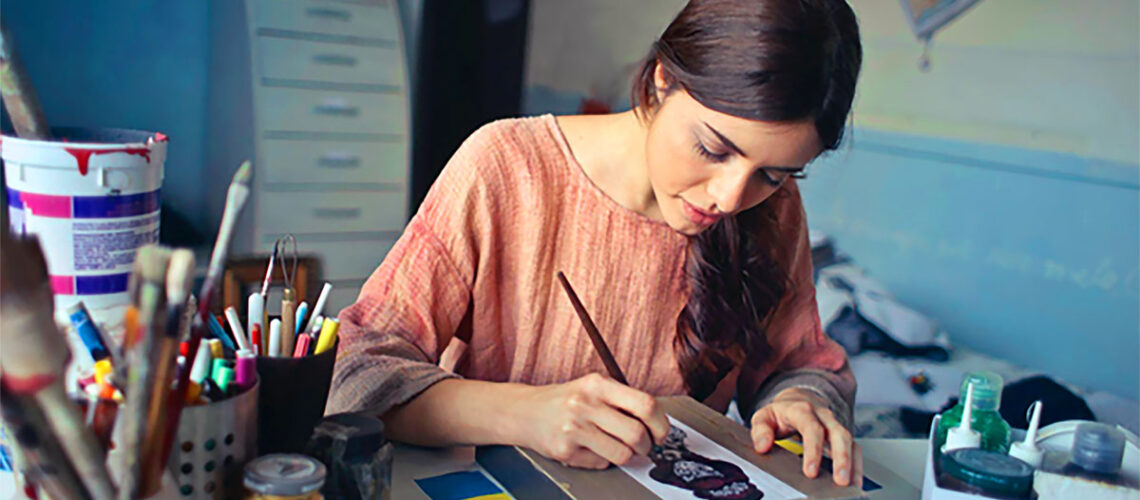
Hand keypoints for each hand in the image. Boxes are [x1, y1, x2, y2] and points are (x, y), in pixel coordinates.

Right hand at [507, 373, 669, 468]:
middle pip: (637, 433)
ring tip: (619, 449)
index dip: (661, 424)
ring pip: (622, 454)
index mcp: (598, 384)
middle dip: (647, 446)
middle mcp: (585, 403)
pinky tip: (592, 449)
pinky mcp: (565, 449)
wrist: (524, 411)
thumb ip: (622, 400)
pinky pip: (601, 463)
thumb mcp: (592, 387)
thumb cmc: (565, 400)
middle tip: (644, 447)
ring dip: (627, 456)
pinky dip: (602, 460)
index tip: (661, 433)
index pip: (645, 404)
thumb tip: (657, 424)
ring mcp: (574, 428)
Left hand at [750, 387, 861, 486]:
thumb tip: (762, 446)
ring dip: (852, 464)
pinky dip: (857, 465)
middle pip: (838, 433)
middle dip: (841, 458)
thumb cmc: (781, 412)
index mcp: (802, 409)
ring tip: (851, 485)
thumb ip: (760, 430)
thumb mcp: (763, 416)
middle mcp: (823, 415)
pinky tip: (855, 482)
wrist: (798, 398)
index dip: (813, 450)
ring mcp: (834, 424)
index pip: (811, 428)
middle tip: (840, 480)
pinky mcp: (842, 434)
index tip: (811, 472)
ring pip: (849, 440)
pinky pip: (854, 447)